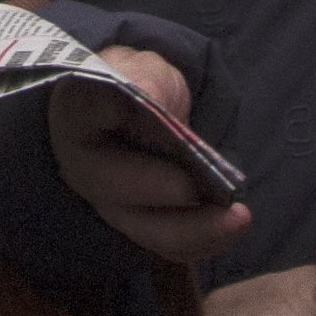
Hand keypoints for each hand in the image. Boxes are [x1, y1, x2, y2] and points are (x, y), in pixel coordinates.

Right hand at [49, 46, 249, 264]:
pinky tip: (232, 226)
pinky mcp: (141, 226)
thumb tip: (151, 99)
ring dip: (196, 230)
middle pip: (114, 190)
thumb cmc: (141, 84)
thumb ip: (147, 81)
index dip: (110, 116)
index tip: (151, 114)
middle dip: (162, 191)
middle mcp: (83, 169)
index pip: (84, 112)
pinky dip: (204, 242)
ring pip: (147, 230)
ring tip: (239, 217)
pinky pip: (170, 246)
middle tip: (199, 187)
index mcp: (76, 116)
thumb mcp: (146, 69)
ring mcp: (110, 205)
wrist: (142, 111)